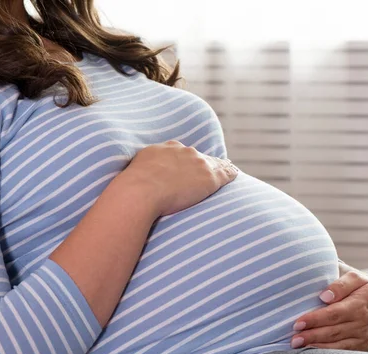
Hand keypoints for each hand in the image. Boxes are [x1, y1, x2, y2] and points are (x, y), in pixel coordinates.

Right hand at [121, 140, 238, 216]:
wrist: (140, 191)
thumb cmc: (132, 187)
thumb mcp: (136, 169)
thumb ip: (144, 168)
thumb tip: (139, 176)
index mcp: (166, 148)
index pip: (181, 152)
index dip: (186, 160)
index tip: (189, 165)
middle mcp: (184, 151)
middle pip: (198, 157)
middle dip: (202, 163)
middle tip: (208, 170)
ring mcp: (199, 163)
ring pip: (214, 163)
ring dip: (219, 167)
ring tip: (227, 170)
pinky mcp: (210, 177)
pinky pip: (225, 172)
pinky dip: (230, 174)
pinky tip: (235, 175)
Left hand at [291, 269, 367, 351]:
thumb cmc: (361, 286)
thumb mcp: (355, 277)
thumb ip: (340, 283)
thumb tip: (324, 296)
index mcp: (363, 300)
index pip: (335, 312)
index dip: (315, 319)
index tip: (298, 322)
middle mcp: (366, 321)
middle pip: (334, 331)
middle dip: (312, 335)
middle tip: (293, 338)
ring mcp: (366, 336)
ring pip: (338, 344)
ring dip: (316, 345)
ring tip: (297, 344)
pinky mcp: (365, 347)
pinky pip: (344, 352)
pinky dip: (327, 353)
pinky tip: (312, 350)